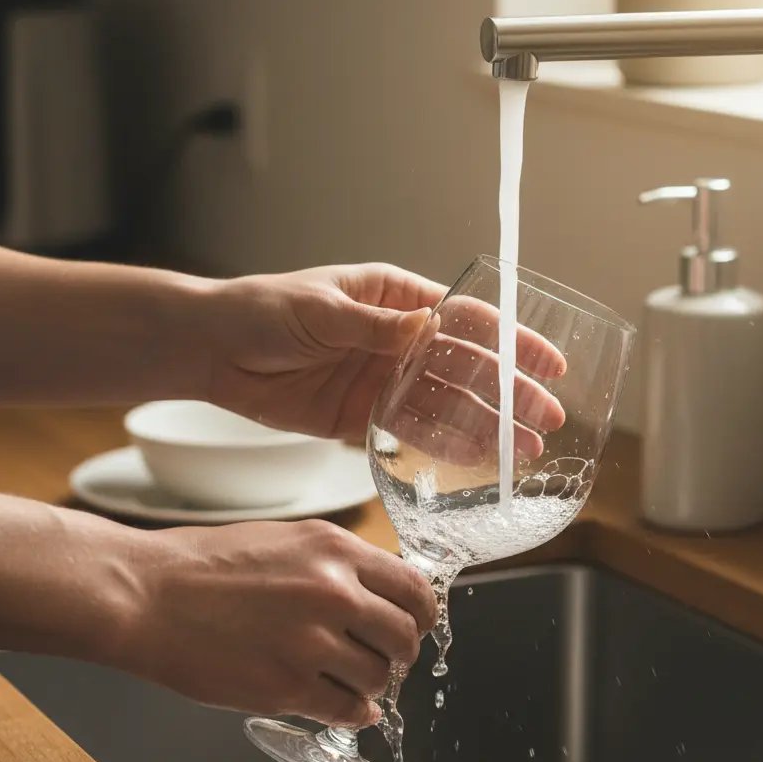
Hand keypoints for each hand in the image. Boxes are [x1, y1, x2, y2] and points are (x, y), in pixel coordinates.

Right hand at [118, 519, 436, 723]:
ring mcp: (310, 644)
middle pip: (406, 636)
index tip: (419, 623)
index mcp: (335, 550)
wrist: (146, 595)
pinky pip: (348, 711)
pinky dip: (356, 714)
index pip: (414, 587)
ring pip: (380, 678)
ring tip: (351, 678)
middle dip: (402, 652)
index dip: (423, 612)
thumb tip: (380, 596)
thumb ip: (339, 566)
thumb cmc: (205, 565)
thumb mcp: (288, 541)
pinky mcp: (286, 688)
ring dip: (374, 684)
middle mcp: (332, 593)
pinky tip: (346, 706)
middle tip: (388, 657)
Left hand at [200, 262, 566, 447]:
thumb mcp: (320, 310)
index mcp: (394, 300)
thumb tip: (427, 326)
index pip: (466, 319)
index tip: (550, 363)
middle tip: (547, 421)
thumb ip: (375, 326)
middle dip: (510, 394)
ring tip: (522, 453)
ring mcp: (382, 381)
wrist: (212, 351)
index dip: (513, 340)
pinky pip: (410, 433)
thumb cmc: (262, 310)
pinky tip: (476, 462)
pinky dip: (442, 447)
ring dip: (485, 428)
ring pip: (445, 406)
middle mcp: (397, 341)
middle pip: (467, 368)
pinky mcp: (362, 418)